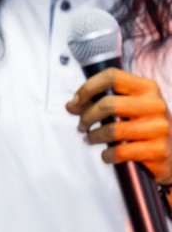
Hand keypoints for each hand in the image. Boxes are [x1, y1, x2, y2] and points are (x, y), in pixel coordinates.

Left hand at [66, 69, 171, 183]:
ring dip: (93, 136)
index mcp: (147, 88)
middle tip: (82, 125)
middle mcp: (155, 104)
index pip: (112, 76)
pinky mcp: (157, 150)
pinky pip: (120, 151)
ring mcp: (159, 127)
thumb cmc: (146, 126)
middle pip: (108, 104)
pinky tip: (107, 154)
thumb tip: (71, 105)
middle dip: (87, 116)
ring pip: (111, 130)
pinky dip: (107, 155)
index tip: (76, 101)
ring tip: (91, 138)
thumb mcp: (130, 107)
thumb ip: (101, 101)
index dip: (88, 88)